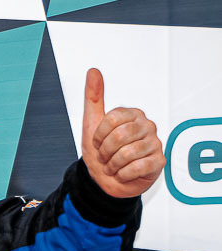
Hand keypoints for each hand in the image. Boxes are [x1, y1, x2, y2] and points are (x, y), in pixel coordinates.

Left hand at [81, 68, 162, 198]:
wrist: (104, 179)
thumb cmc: (101, 151)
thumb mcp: (91, 123)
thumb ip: (93, 97)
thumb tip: (93, 71)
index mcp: (132, 114)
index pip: (112, 119)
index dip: (99, 135)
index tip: (97, 142)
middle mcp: (147, 125)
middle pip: (120, 136)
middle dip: (105, 151)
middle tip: (105, 157)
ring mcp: (155, 143)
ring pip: (127, 153)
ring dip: (112, 164)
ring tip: (113, 165)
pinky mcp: (159, 162)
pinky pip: (137, 167)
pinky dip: (123, 174)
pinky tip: (124, 173)